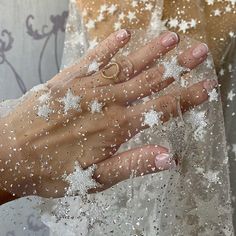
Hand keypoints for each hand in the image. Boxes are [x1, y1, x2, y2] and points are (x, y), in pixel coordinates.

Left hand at [0, 30, 214, 197]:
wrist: (10, 156)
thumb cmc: (54, 171)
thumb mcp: (97, 178)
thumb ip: (133, 164)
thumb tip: (169, 158)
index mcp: (118, 126)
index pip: (163, 108)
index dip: (188, 97)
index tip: (208, 86)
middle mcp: (108, 102)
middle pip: (150, 81)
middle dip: (178, 67)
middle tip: (199, 52)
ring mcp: (88, 87)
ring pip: (127, 65)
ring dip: (151, 52)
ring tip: (171, 38)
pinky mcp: (69, 80)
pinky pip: (93, 59)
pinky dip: (109, 46)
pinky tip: (122, 35)